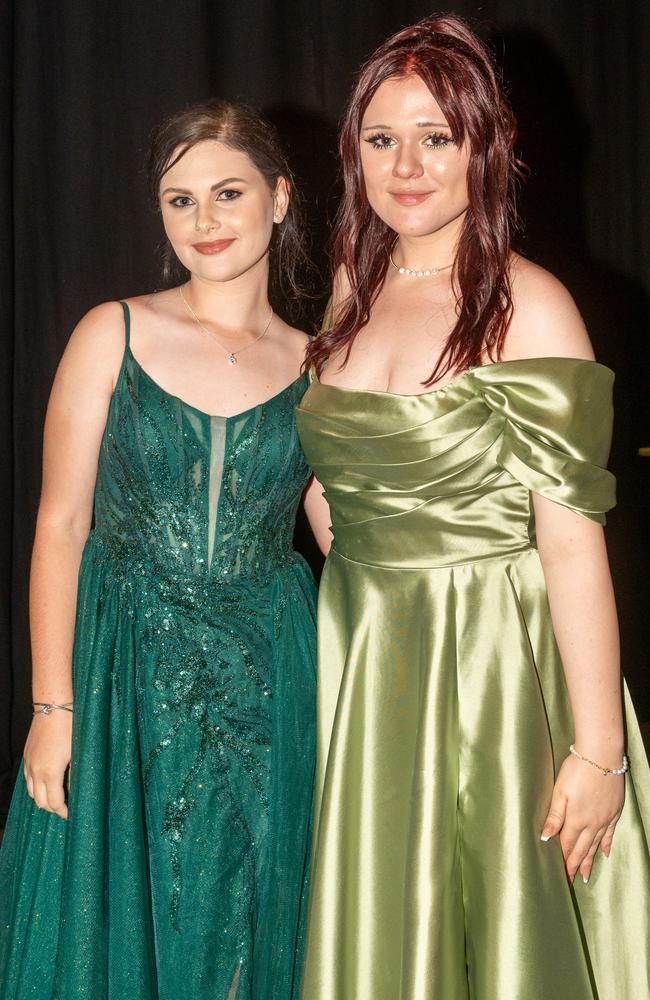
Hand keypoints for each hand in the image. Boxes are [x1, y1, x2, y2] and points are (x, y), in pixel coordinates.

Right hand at [23, 710, 71, 819]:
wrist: (54, 708)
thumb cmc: (70, 728)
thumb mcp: (77, 753)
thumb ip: (74, 774)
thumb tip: (76, 790)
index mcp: (50, 773)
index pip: (55, 803)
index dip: (63, 812)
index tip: (72, 815)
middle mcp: (36, 772)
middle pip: (40, 802)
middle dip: (53, 809)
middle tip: (65, 809)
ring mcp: (29, 764)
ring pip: (31, 792)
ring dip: (42, 799)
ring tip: (55, 799)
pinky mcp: (27, 756)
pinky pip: (27, 780)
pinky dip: (35, 787)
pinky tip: (45, 784)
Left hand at [540, 753, 623, 882]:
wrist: (602, 755)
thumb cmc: (577, 769)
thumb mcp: (560, 791)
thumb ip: (554, 816)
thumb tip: (546, 838)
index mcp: (576, 819)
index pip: (567, 846)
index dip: (563, 862)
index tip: (559, 877)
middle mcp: (592, 823)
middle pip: (581, 849)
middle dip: (574, 866)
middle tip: (569, 882)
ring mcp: (605, 818)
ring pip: (595, 845)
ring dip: (589, 860)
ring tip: (584, 876)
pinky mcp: (614, 811)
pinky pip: (610, 834)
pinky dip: (606, 845)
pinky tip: (604, 854)